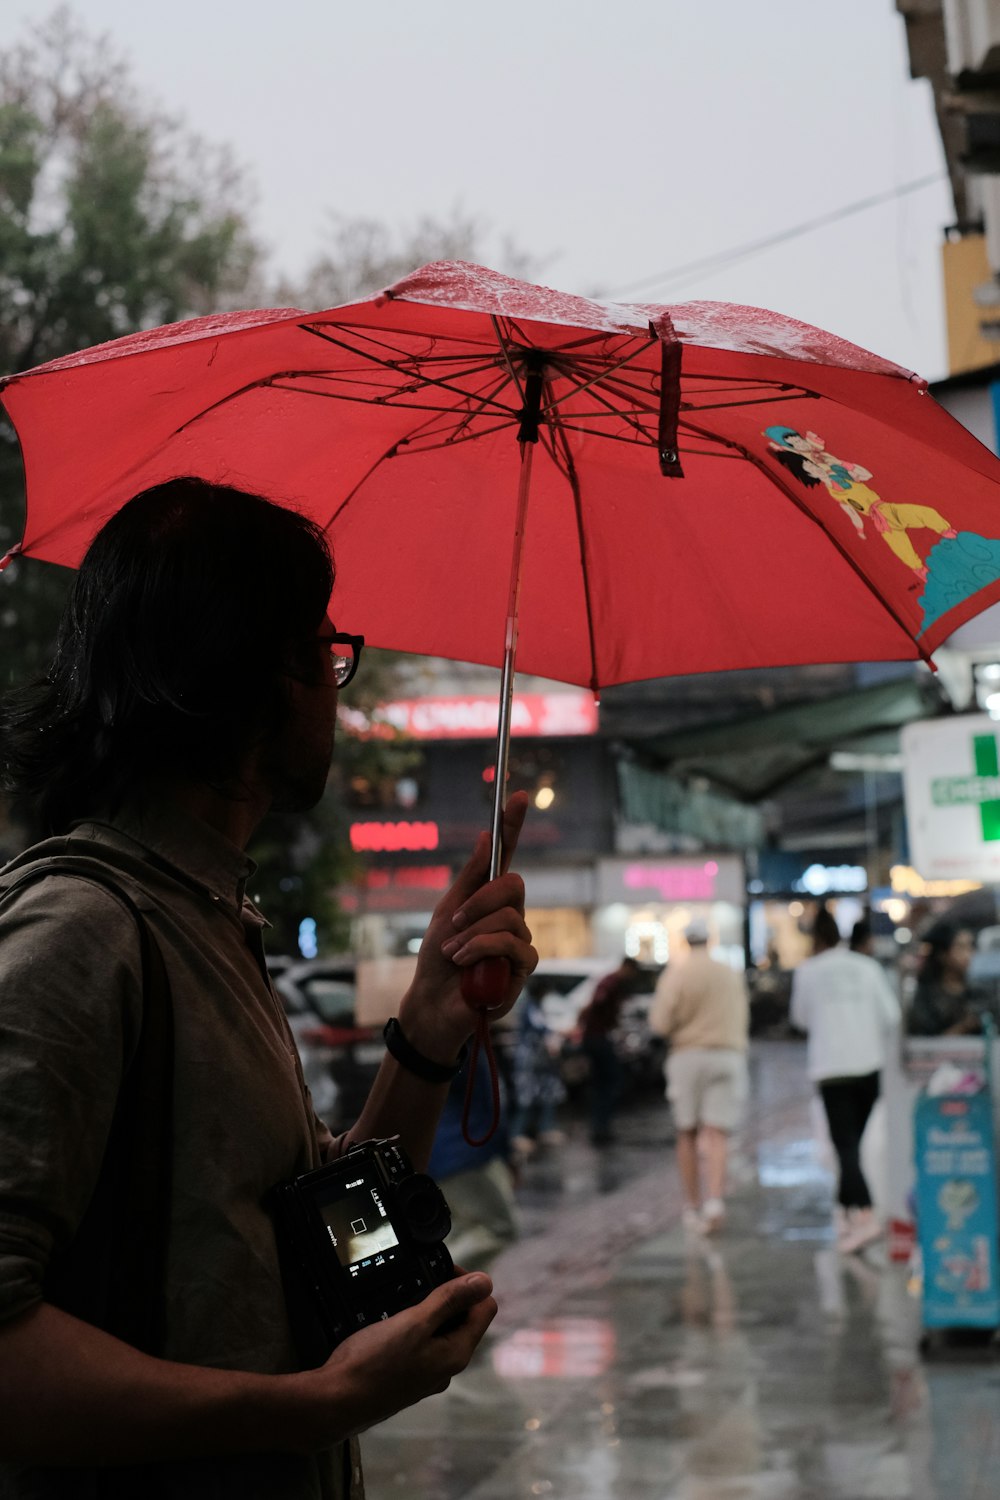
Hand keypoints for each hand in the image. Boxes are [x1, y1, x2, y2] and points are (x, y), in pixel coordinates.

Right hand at [309, 1273, 496, 1443]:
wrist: (335, 1400)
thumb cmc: (374, 1362)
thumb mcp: (414, 1322)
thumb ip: (449, 1301)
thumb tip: (486, 1281)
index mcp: (457, 1353)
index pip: (485, 1308)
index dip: (469, 1284)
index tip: (442, 1272)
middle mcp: (448, 1367)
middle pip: (465, 1319)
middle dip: (449, 1296)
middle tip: (420, 1282)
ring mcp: (428, 1374)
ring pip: (442, 1331)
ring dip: (430, 1310)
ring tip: (405, 1299)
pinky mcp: (408, 1377)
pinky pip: (423, 1343)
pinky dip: (415, 1326)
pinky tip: (394, 1320)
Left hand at [398, 792, 536, 1061]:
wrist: (431, 1002)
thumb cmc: (437, 959)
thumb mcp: (447, 911)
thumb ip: (470, 877)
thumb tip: (486, 835)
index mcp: (490, 899)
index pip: (507, 856)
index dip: (514, 826)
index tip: (519, 795)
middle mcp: (511, 916)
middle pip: (513, 885)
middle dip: (479, 901)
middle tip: (453, 921)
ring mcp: (519, 942)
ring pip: (509, 917)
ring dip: (473, 934)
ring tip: (453, 953)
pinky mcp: (523, 968)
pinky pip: (512, 945)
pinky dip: (482, 948)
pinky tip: (464, 963)